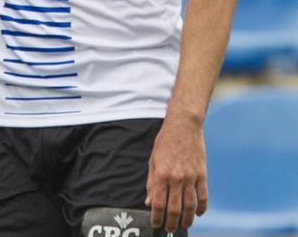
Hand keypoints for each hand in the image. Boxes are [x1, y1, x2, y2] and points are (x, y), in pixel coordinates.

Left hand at [145, 114, 208, 231]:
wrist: (183, 127)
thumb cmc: (165, 143)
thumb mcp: (153, 161)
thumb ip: (152, 183)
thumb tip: (149, 202)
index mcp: (161, 175)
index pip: (158, 203)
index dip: (156, 217)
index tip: (156, 224)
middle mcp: (176, 178)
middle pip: (174, 208)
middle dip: (171, 222)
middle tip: (169, 229)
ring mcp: (191, 177)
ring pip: (190, 206)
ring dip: (187, 219)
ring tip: (184, 225)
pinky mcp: (202, 175)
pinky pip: (203, 196)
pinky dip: (202, 207)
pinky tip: (199, 214)